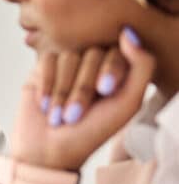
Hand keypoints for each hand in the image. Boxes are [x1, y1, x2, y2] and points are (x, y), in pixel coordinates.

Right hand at [11, 27, 154, 170]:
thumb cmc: (92, 132)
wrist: (49, 152)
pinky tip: (45, 104)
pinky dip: (46, 85)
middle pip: (92, 52)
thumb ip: (142, 66)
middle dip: (83, 87)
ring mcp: (65, 65)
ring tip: (58, 115)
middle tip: (75, 114)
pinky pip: (46, 60)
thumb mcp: (128, 103)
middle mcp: (91, 63)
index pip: (118, 48)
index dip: (110, 69)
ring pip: (68, 56)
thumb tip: (127, 31)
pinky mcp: (41, 68)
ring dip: (63, 91)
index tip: (104, 92)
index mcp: (117, 68)